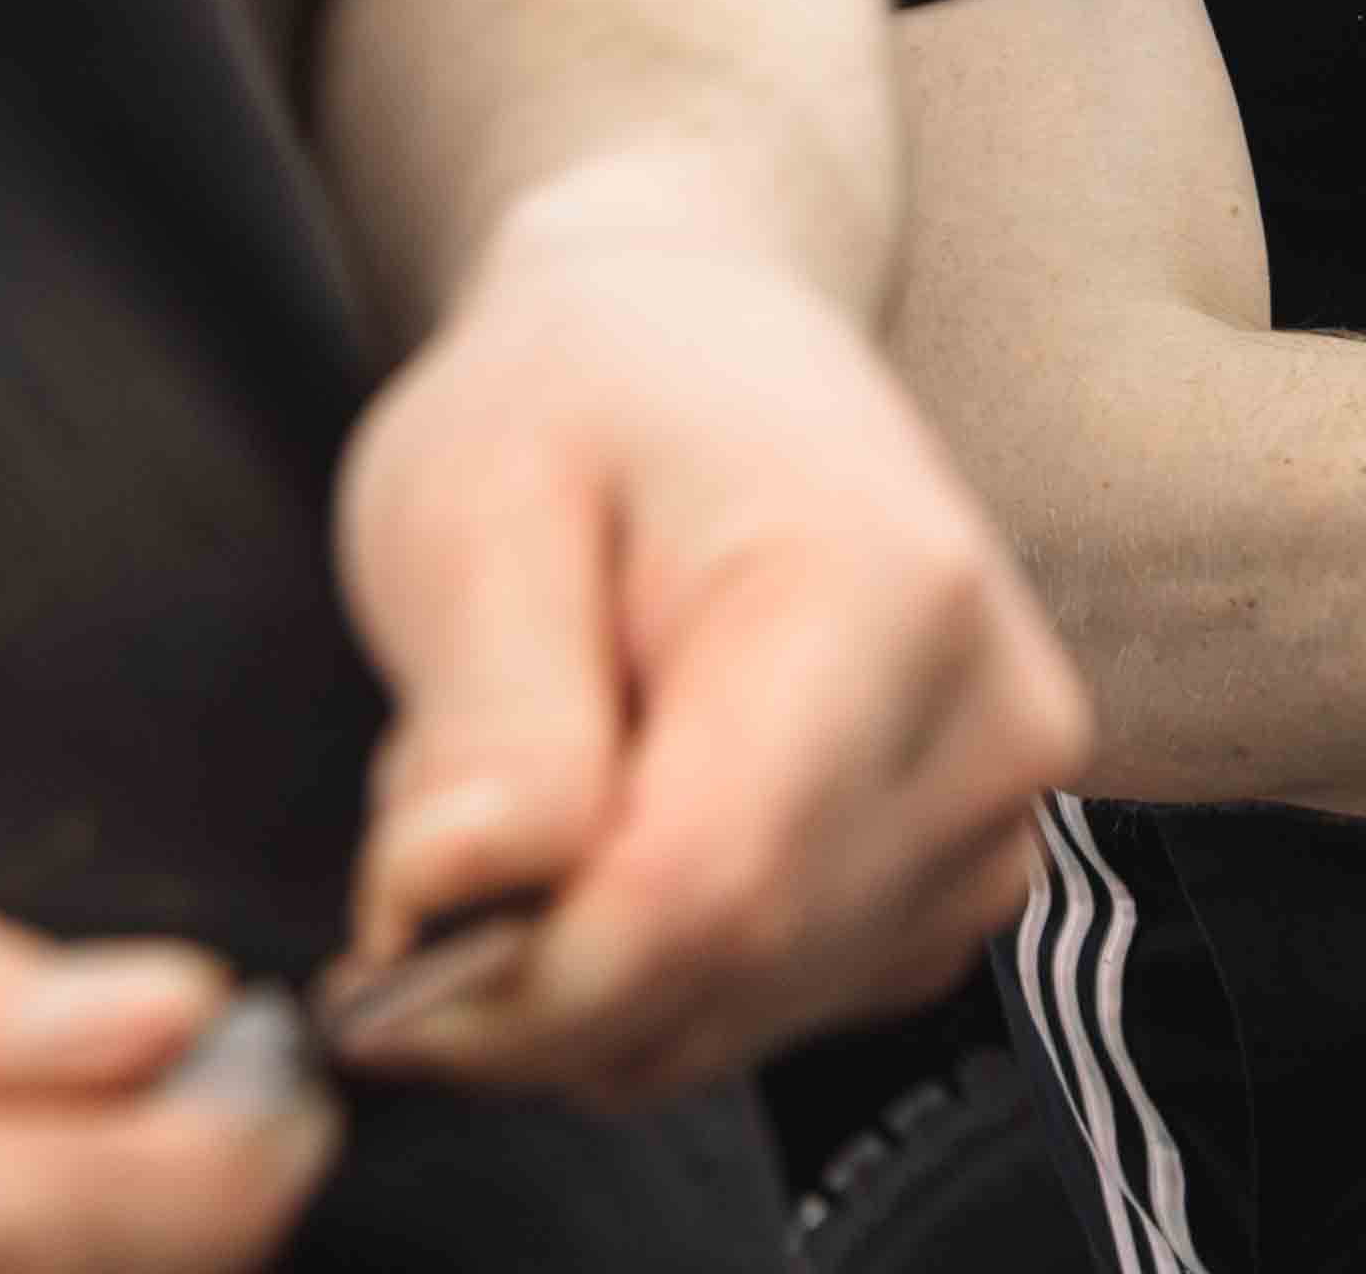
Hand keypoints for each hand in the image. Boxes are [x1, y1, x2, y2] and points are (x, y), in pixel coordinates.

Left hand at [329, 151, 1092, 1104]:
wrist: (706, 342)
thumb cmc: (581, 401)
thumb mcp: (478, 502)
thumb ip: (485, 716)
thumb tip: (448, 900)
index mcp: (886, 595)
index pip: (704, 893)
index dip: (513, 979)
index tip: (370, 968)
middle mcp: (985, 722)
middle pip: (721, 978)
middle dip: (526, 967)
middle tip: (434, 815)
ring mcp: (994, 815)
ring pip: (731, 1023)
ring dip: (578, 965)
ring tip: (538, 777)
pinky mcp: (963, 883)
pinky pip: (761, 1018)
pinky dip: (646, 974)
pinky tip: (618, 820)